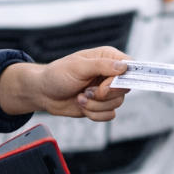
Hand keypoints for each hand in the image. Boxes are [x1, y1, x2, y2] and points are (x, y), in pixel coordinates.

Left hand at [0, 47, 130, 120]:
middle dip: (104, 95)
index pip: (130, 66)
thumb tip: (123, 67)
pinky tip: (82, 105)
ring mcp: (106, 91)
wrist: (43, 93)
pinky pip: (109, 115)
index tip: (107, 86)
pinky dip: (94, 114)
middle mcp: (109, 74)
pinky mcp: (101, 106)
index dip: (124, 78)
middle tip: (88, 91)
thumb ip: (102, 66)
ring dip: (95, 105)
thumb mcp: (78, 67)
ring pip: (117, 104)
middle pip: (125, 89)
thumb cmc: (57, 75)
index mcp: (107, 58)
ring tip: (80, 97)